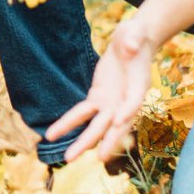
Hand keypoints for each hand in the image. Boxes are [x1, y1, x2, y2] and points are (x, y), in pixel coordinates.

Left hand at [46, 16, 156, 162]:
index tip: (119, 121)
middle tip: (99, 159)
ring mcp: (111, 102)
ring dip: (83, 141)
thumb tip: (130, 46)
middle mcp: (125, 100)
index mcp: (138, 86)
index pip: (133, 101)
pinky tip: (55, 134)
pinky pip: (82, 113)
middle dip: (107, 141)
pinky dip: (70, 123)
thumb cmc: (135, 37)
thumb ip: (133, 40)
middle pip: (115, 124)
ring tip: (68, 158)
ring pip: (96, 125)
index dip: (127, 111)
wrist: (131, 42)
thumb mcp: (135, 33)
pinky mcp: (98, 97)